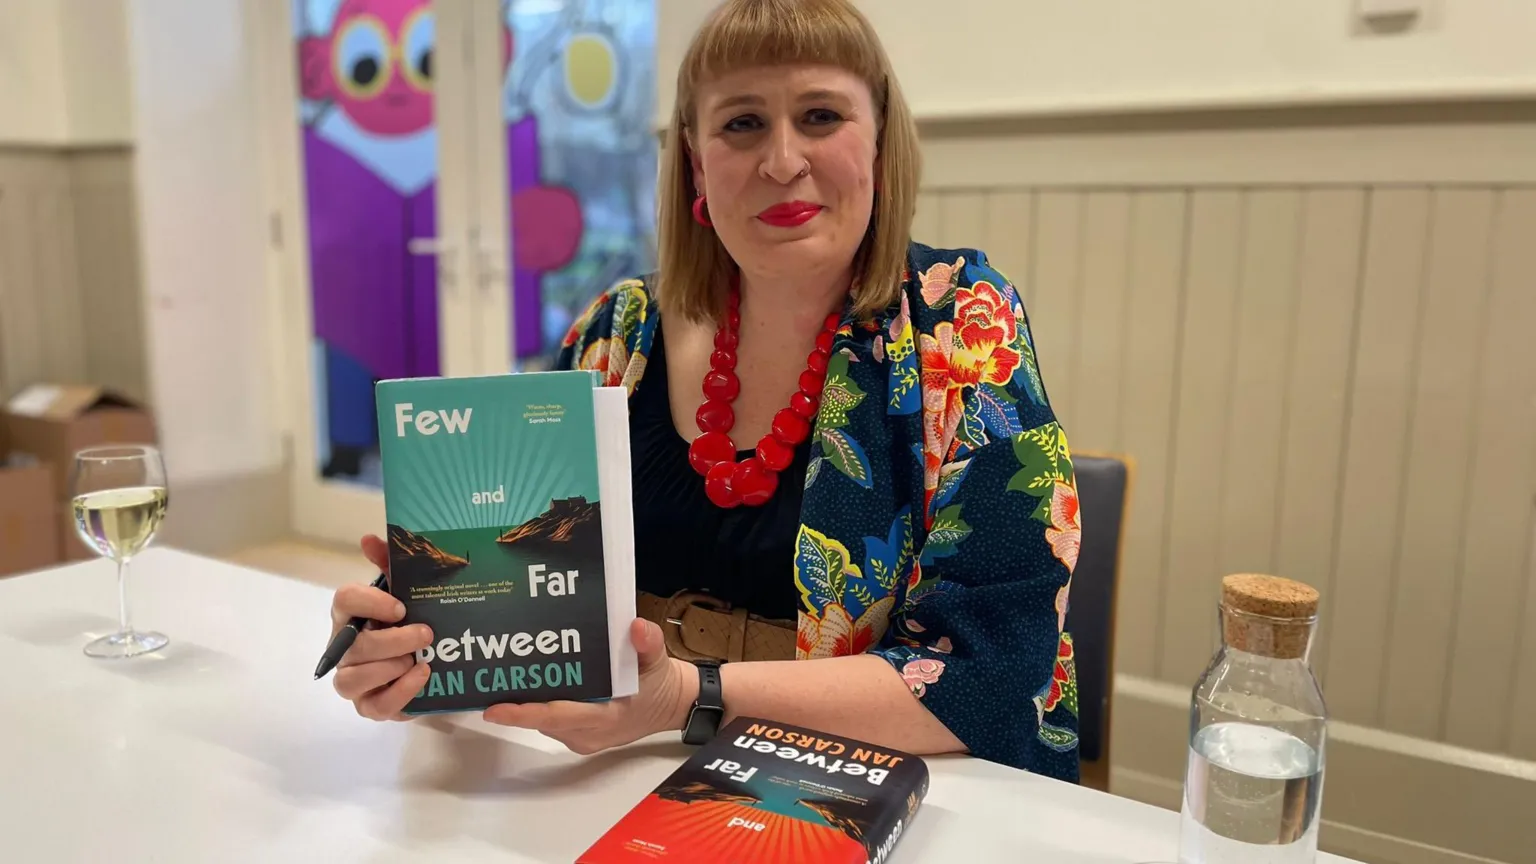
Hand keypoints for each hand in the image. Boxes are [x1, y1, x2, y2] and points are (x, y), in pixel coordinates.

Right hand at [329, 534, 432, 720]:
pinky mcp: (368, 706)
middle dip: (393, 640)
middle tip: (426, 634)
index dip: (369, 602)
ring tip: (420, 660)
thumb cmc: (408, 622)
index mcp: (350, 614)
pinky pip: (376, 707)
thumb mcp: (405, 592)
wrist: (428, 661)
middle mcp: (344, 648)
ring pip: (354, 679)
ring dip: (390, 668)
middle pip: (355, 645)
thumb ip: (390, 564)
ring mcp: (352, 679)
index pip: (344, 600)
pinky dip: (401, 692)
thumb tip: (369, 538)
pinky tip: (422, 676)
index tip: (401, 607)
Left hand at [482, 618, 695, 754]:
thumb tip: (635, 626)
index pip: (557, 717)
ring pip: (544, 721)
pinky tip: (527, 681)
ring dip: (524, 702)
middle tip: (486, 677)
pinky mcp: (579, 733)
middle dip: (514, 702)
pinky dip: (538, 703)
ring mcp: (582, 737)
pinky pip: (552, 720)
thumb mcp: (659, 661)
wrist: (673, 705)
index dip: (524, 714)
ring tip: (501, 674)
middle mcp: (588, 734)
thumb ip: (648, 644)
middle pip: (543, 719)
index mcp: (606, 718)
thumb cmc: (661, 684)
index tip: (493, 709)